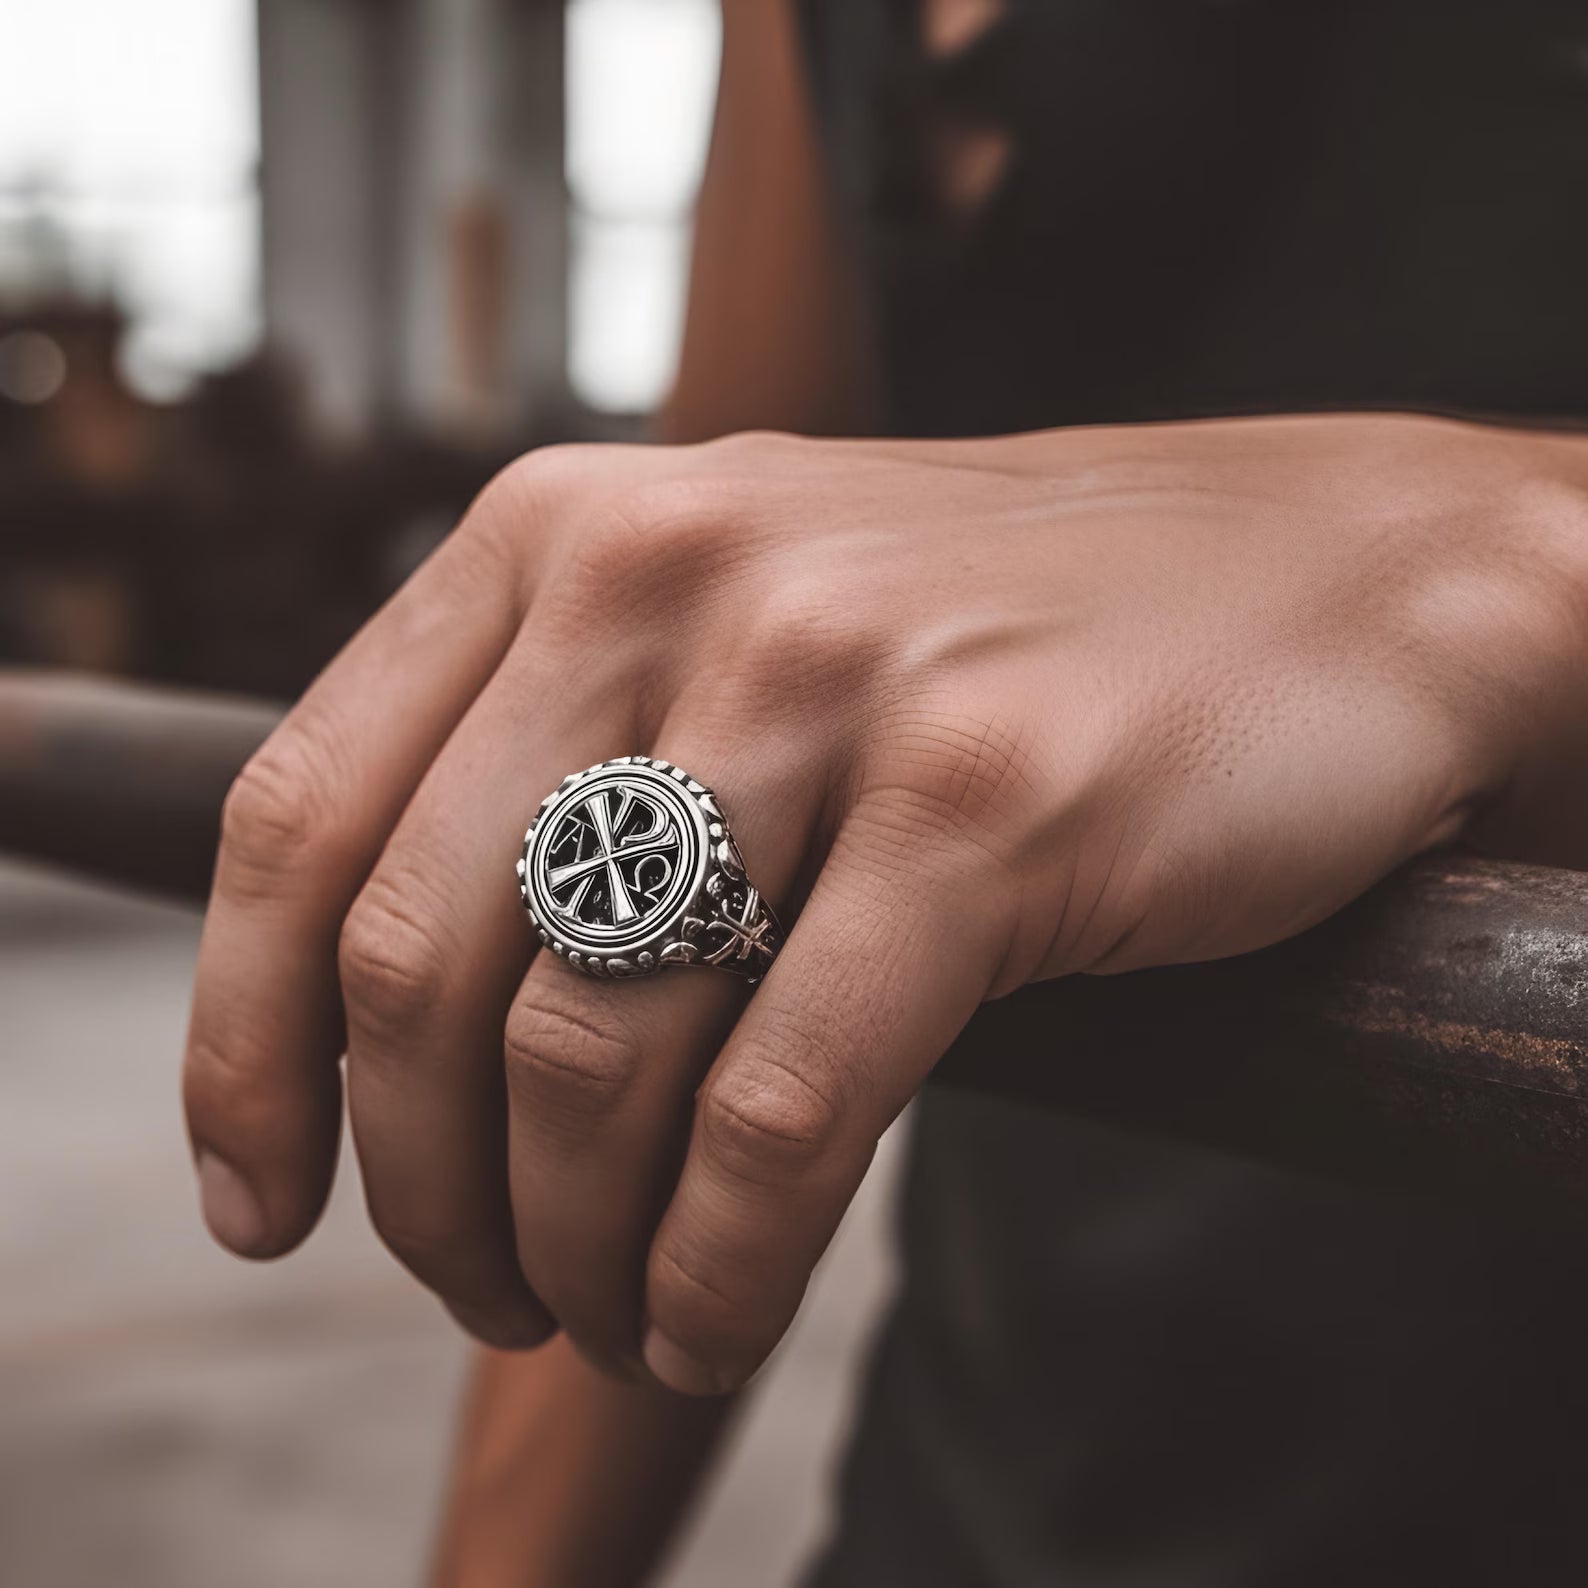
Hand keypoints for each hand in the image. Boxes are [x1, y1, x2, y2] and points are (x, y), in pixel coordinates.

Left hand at [182, 414, 1586, 1391]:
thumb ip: (563, 761)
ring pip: (590, 1058)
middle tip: (480, 1292)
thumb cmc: (998, 639)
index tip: (262, 1203)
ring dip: (571, 1248)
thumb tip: (389, 1024)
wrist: (1314, 577)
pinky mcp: (986, 803)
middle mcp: (670, 576)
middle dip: (420, 1190)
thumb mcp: (738, 634)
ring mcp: (832, 680)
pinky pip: (778, 1109)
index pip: (298, 814)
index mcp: (565, 534)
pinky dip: (716, 1264)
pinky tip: (712, 1321)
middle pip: (421, 965)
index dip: (240, 1045)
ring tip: (610, 1321)